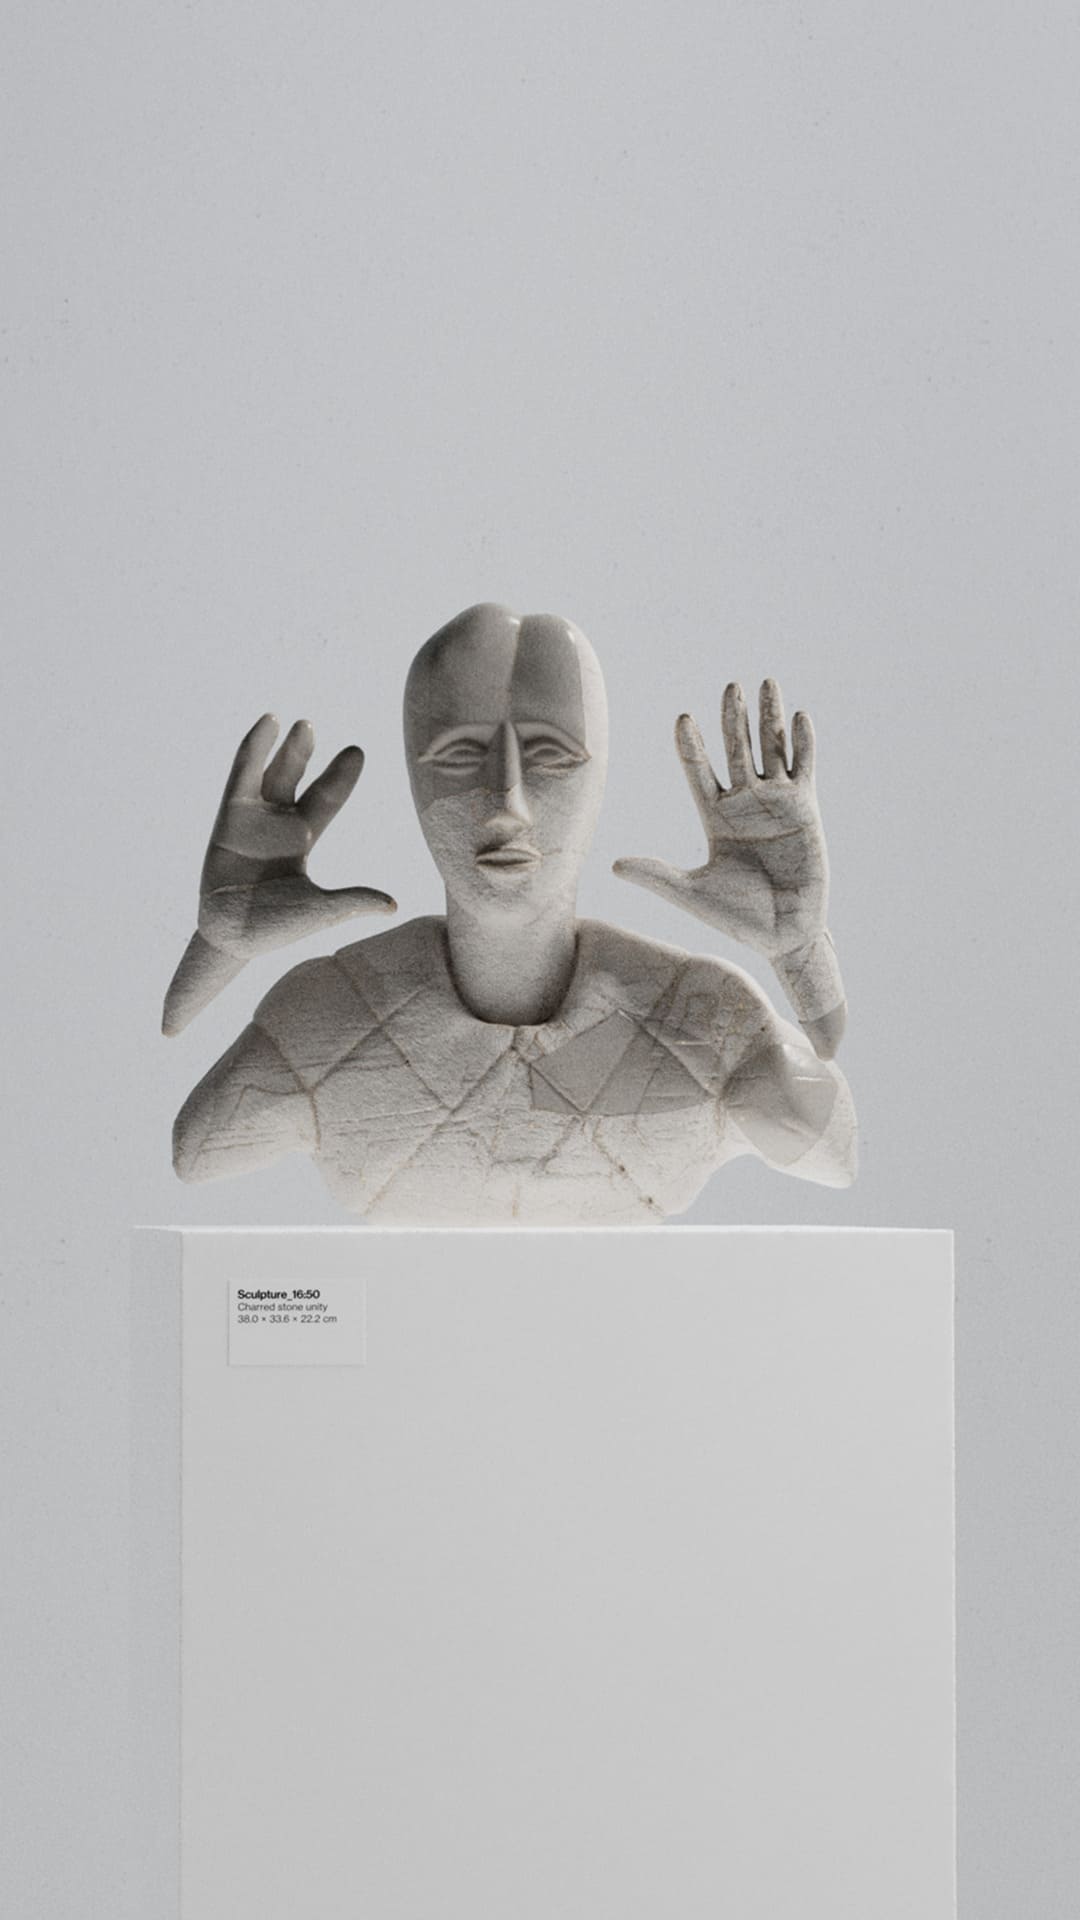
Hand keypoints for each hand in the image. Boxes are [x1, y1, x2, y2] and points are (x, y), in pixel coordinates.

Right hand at [197, 713, 395, 957]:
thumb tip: (394, 905)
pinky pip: (241, 777)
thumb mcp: (321, 910)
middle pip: (296, 778)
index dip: (341, 775)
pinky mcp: (229, 818)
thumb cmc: (277, 928)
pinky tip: (264, 725)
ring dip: (281, 748)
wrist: (233, 939)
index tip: (357, 751)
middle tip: (311, 725)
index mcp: (303, 839)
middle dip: (304, 752)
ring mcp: (253, 819)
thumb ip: (353, 901)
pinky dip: (252, 750)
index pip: (327, 798)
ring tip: (290, 719)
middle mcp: (279, 824)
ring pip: (270, 773)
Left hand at [613, 680, 828, 960]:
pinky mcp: (805, 809)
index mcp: (714, 816)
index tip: (684, 719)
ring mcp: (776, 803)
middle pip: (736, 750)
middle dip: (733, 719)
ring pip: (771, 750)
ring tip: (766, 683)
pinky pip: (804, 768)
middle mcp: (744, 803)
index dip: (692, 746)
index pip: (699, 771)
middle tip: (730, 686)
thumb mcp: (692, 893)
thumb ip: (658, 876)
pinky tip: (798, 717)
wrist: (785, 934)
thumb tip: (614, 865)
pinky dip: (802, 743)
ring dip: (769, 719)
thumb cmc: (738, 918)